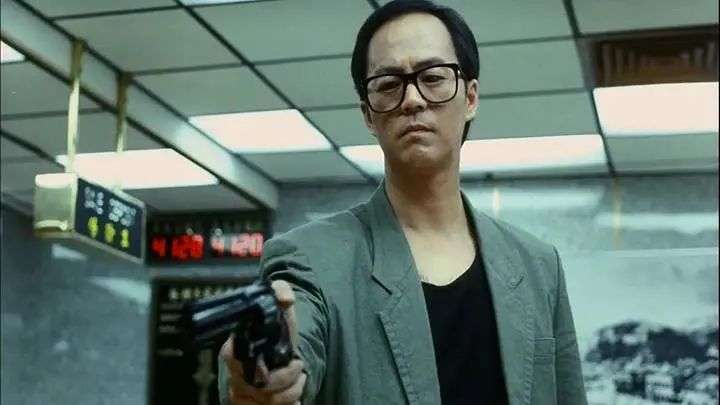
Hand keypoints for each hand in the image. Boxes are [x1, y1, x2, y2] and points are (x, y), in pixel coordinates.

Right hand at [220, 280, 304, 404]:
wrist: (280, 348)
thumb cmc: (277, 330)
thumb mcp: (280, 309)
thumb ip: (281, 294)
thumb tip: (285, 296)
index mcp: (234, 350)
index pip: (237, 360)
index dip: (266, 365)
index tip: (292, 359)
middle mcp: (234, 374)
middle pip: (259, 387)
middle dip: (287, 379)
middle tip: (299, 366)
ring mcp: (240, 392)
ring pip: (268, 402)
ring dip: (292, 392)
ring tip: (299, 379)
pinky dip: (288, 404)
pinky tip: (294, 397)